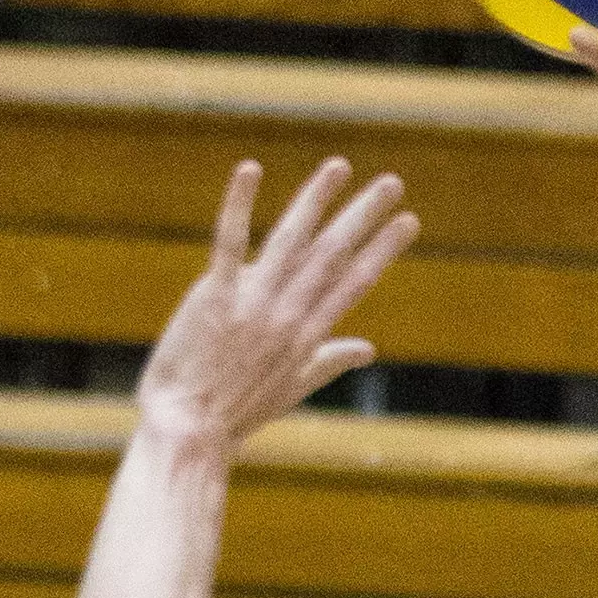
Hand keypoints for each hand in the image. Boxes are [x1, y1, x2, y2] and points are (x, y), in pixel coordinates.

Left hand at [136, 158, 418, 447]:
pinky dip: (239, 205)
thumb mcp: (291, 388)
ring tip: (338, 166)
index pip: (354, 283)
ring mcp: (252, 304)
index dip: (382, 250)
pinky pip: (228, 243)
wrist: (189, 430)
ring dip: (315, 200)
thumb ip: (329, 360)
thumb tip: (367, 348)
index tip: (408, 221)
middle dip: (362, 217)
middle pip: (331, 256)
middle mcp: (287, 315)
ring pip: (290, 242)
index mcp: (307, 334)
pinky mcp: (213, 297)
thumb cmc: (234, 412)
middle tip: (391, 182)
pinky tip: (250, 170)